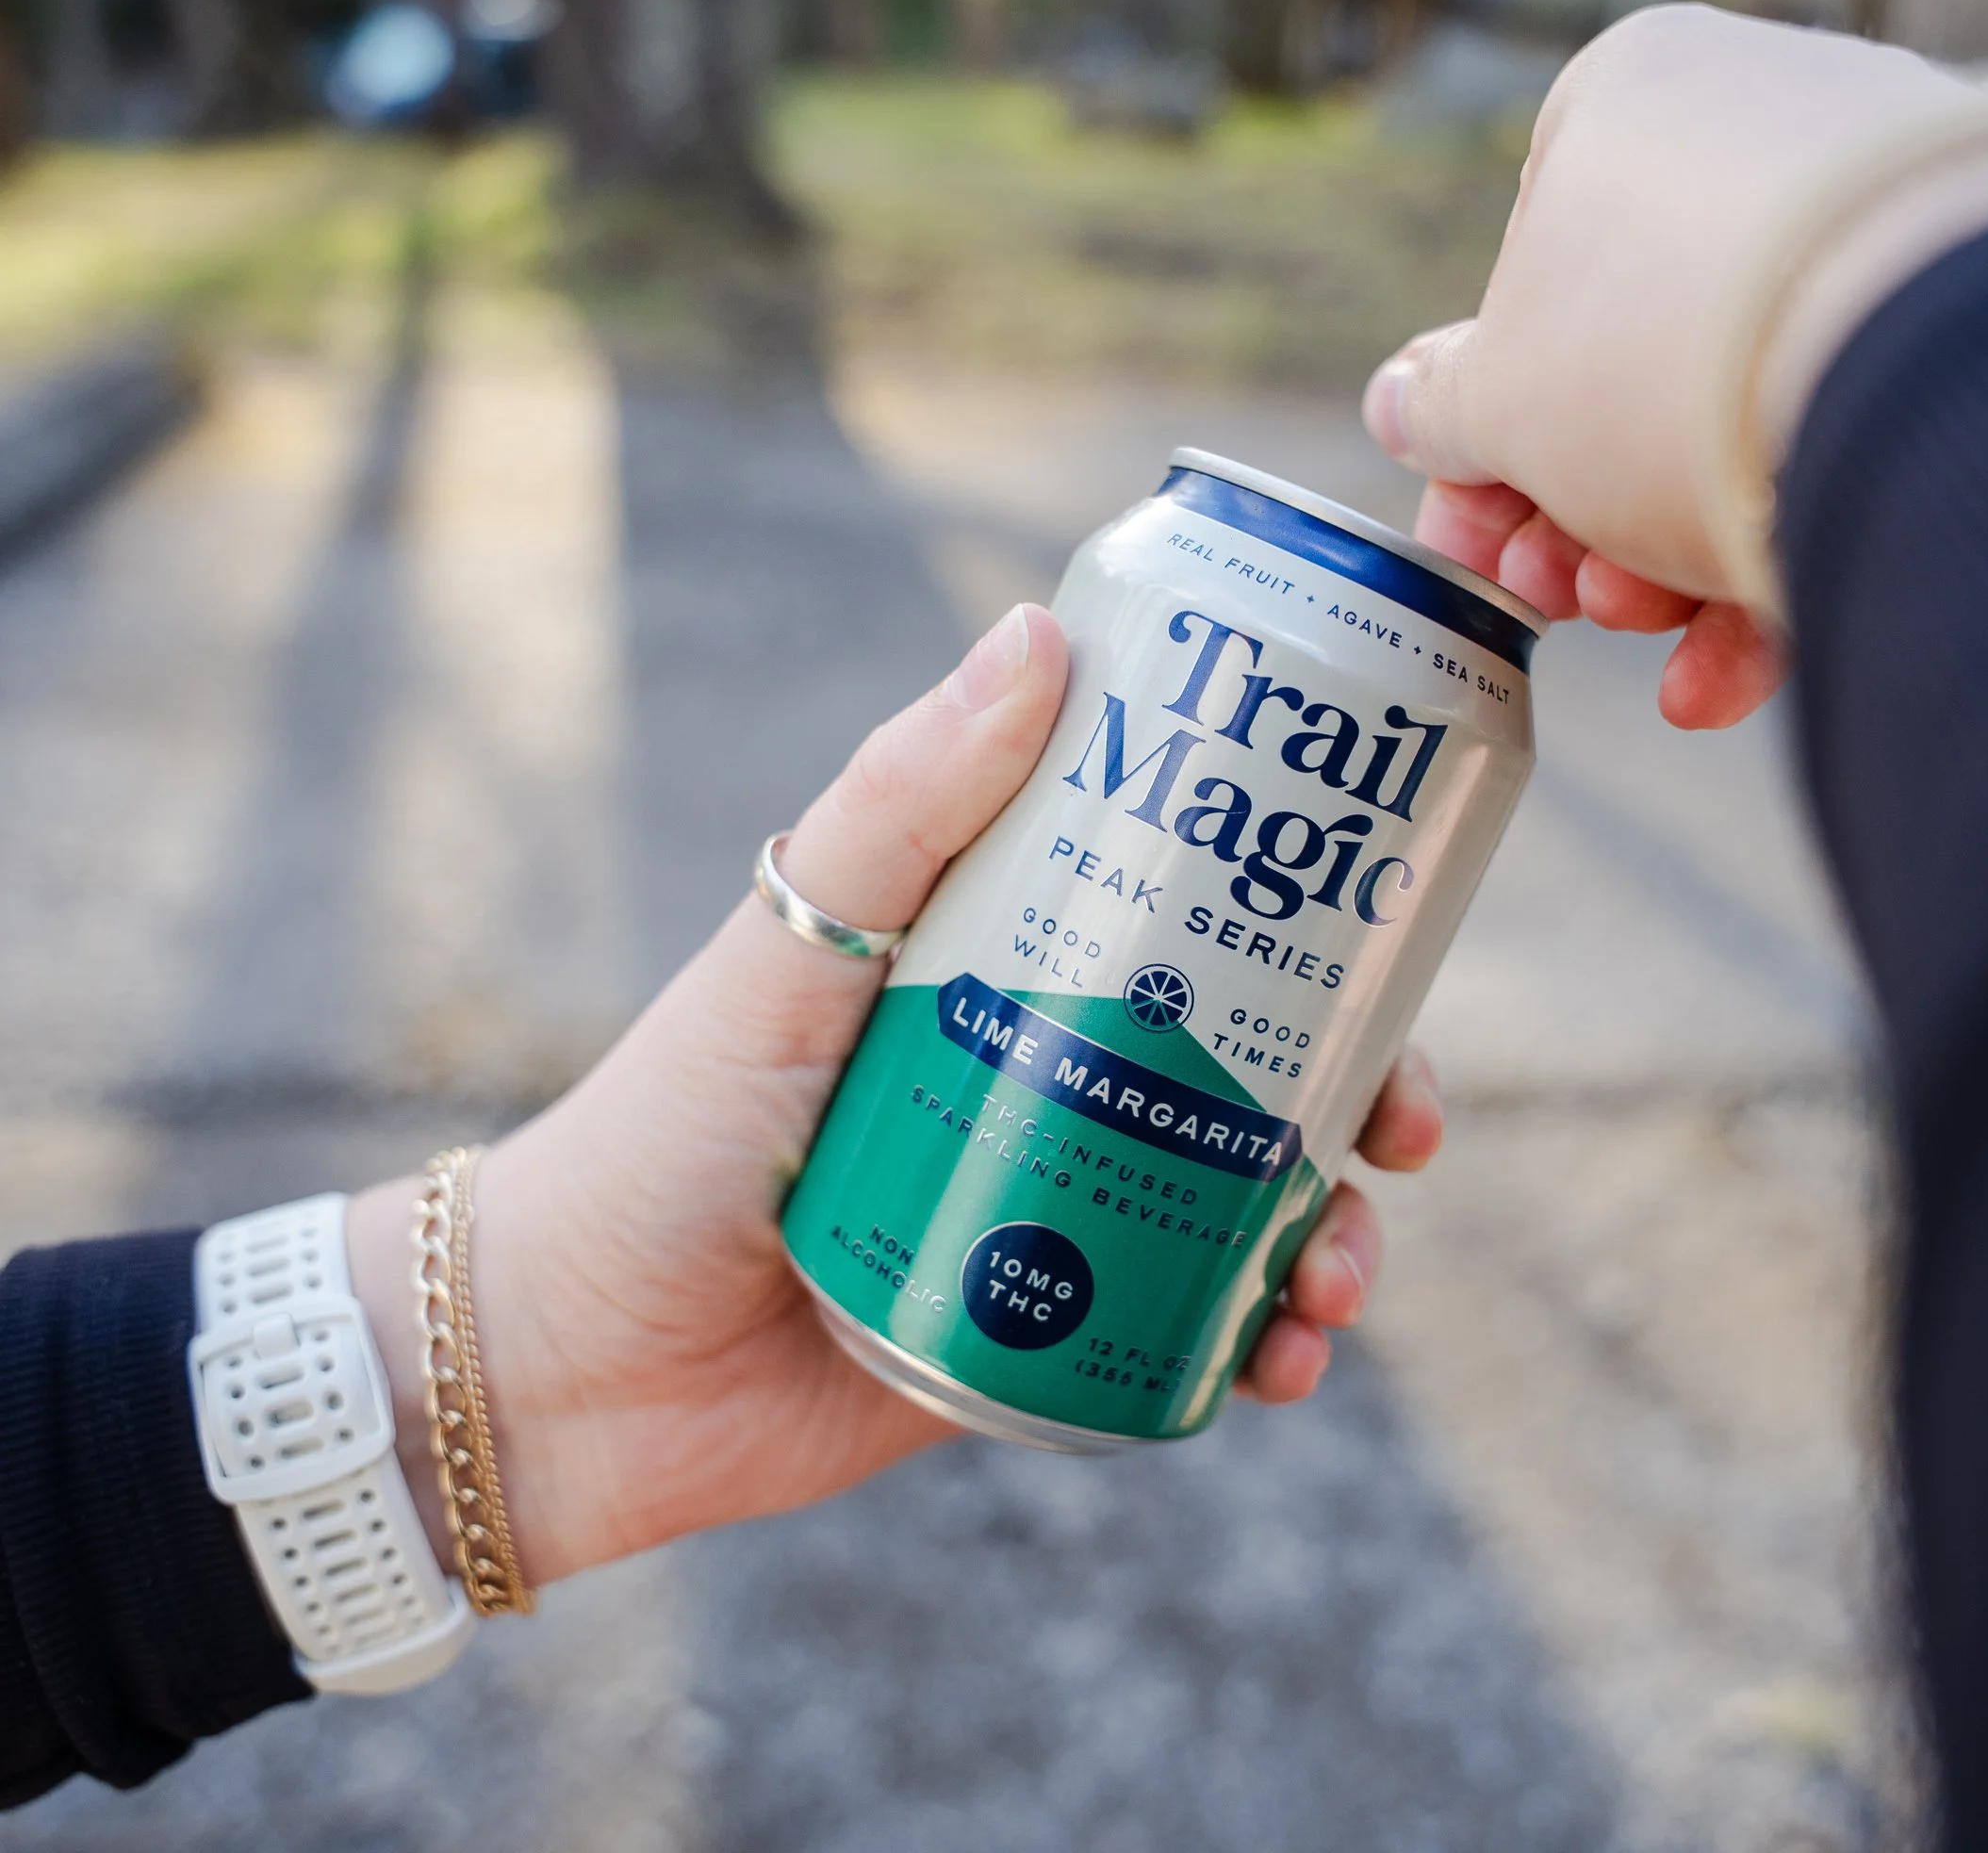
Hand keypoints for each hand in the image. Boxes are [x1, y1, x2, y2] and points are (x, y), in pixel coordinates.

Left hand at [347, 604, 1441, 1585]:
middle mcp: (1051, 1076)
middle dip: (1362, 1094)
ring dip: (1330, 1235)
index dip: (1312, 919)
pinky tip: (1280, 1362)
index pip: (1191, 913)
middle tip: (1406, 1124)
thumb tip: (1043, 630)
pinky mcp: (1042, 1338)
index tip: (1393, 924)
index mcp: (1007, 963)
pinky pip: (1185, 1333)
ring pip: (1246, 1203)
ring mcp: (1054, 1209)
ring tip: (1334, 1281)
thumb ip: (903, 798)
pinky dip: (1257, 1345)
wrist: (568, 1369)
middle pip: (1257, 1064)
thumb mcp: (790, 945)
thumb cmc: (661, 1130)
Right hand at [1363, 5, 1976, 725]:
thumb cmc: (1663, 358)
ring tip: (1637, 622)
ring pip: (1742, 424)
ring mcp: (1887, 229)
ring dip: (1663, 556)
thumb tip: (1404, 406)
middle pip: (1635, 368)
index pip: (1527, 277)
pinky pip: (1852, 453)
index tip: (1472, 537)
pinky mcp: (1983, 340)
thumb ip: (1444, 409)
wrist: (1925, 379)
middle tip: (1549, 595)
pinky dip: (1779, 567)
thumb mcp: (1500, 401)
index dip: (1483, 435)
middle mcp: (1769, 141)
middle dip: (1576, 514)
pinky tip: (1719, 678)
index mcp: (1632, 106)